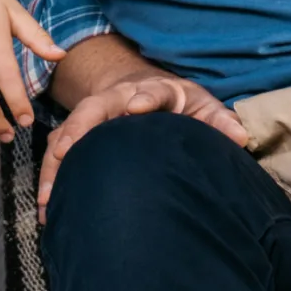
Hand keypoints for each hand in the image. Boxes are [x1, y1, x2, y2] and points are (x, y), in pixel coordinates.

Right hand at [38, 65, 247, 217]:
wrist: (145, 87)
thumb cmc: (179, 101)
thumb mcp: (202, 105)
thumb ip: (219, 120)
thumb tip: (241, 136)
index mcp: (154, 90)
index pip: (150, 92)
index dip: (143, 98)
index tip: (134, 108)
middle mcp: (119, 97)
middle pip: (95, 107)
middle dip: (80, 127)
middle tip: (66, 152)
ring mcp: (96, 114)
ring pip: (70, 131)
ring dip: (56, 162)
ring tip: (49, 195)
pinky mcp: (81, 132)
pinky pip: (60, 151)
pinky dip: (51, 175)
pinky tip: (48, 204)